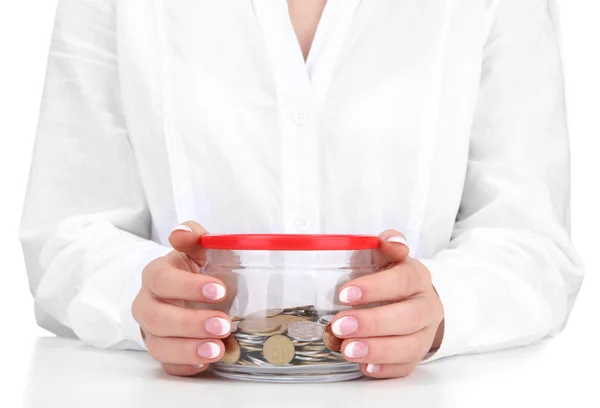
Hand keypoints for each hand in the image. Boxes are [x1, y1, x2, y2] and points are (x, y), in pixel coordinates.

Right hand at [132, 221, 231, 376]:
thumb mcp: (197, 250)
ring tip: (219, 349)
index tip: (219, 289)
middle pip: (158, 318)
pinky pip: (167, 366)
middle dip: (191, 323)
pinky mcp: (162, 352)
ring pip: (159, 346)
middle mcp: (147, 304)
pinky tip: (206, 363)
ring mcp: (152, 332)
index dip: (189, 286)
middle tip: (223, 325)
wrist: (186, 294)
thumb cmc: (195, 270)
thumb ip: (193, 237)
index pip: (163, 280)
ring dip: (189, 349)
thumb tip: (182, 231)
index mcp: (156, 275)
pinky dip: (185, 366)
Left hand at [331, 230, 444, 378]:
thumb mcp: (388, 257)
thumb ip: (386, 246)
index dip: (375, 288)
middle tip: (339, 326)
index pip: (402, 281)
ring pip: (409, 346)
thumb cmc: (392, 276)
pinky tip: (365, 368)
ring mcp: (424, 333)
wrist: (418, 299)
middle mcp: (426, 306)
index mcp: (417, 277)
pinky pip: (406, 367)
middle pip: (407, 318)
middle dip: (372, 323)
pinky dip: (386, 369)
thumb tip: (391, 239)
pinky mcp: (417, 354)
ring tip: (347, 350)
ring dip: (377, 350)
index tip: (344, 294)